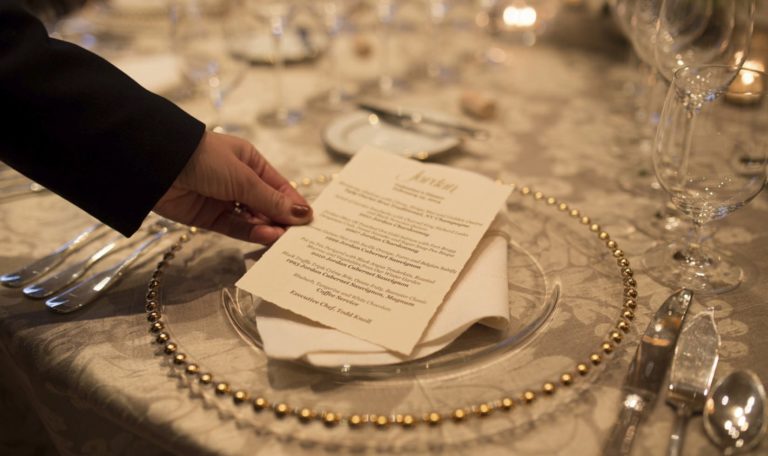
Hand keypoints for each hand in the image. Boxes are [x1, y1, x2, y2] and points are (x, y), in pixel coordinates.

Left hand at [153, 131, 311, 243]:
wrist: (157, 165)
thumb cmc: (206, 159)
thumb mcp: (244, 178)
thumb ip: (272, 201)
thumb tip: (304, 215)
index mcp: (250, 163)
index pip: (279, 187)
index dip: (294, 205)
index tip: (310, 222)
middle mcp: (239, 182)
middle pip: (267, 206)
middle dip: (282, 220)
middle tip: (300, 238)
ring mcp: (223, 200)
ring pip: (252, 220)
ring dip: (268, 229)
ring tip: (284, 240)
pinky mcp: (209, 218)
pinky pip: (235, 228)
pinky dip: (251, 234)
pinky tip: (266, 237)